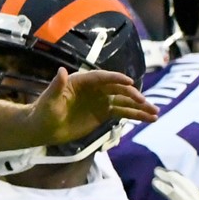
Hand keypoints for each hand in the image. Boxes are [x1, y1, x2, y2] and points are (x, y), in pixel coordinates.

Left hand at [28, 68, 157, 143]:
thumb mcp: (49, 100)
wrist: (44, 128)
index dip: (115, 79)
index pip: (101, 77)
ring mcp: (100, 101)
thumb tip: (61, 70)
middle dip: (131, 95)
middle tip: (144, 102)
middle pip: (116, 89)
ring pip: (123, 101)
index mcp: (81, 81)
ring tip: (155, 113)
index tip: (129, 82)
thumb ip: (56, 86)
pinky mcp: (104, 113)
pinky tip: (150, 119)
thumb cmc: (43, 112)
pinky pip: (123, 112)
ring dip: (139, 106)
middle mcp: (94, 89)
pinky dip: (136, 115)